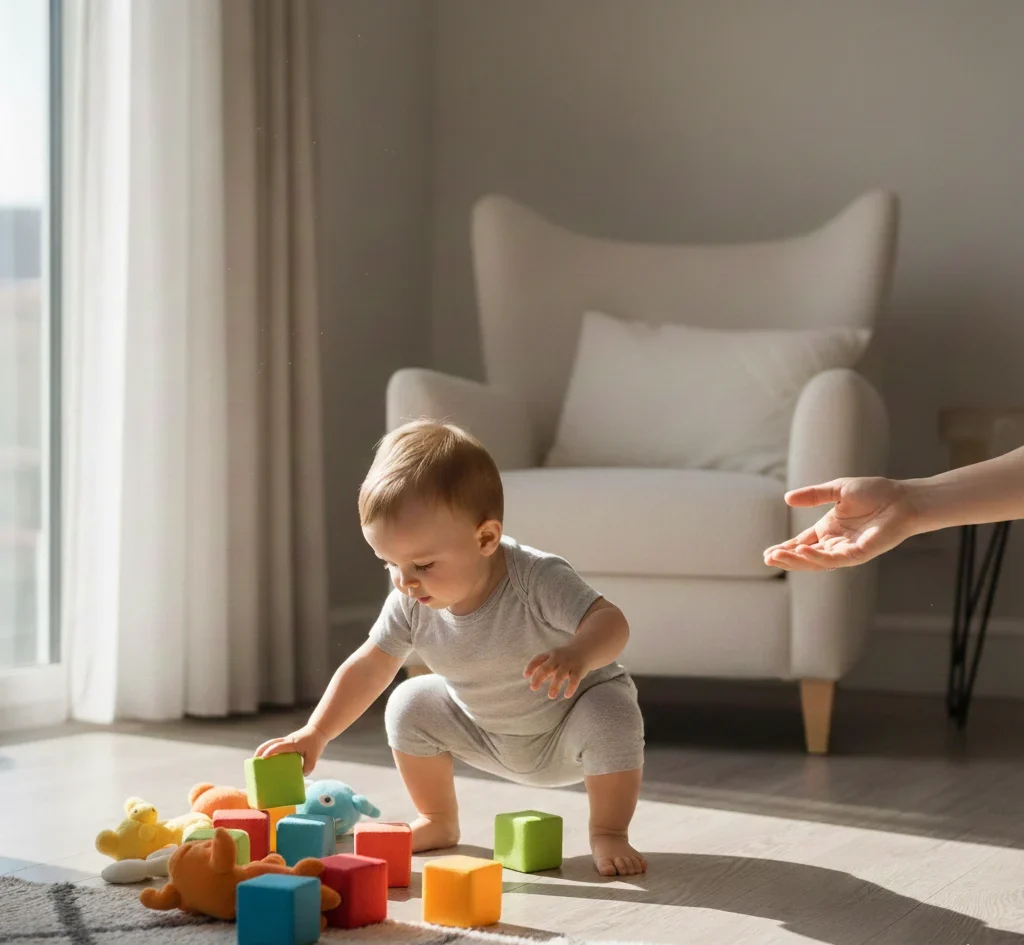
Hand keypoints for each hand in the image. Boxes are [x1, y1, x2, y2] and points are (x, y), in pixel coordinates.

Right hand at [253, 723, 327, 775]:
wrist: (318, 731)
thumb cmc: (315, 743)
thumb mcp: (314, 756)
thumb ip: (308, 766)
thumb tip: (301, 776)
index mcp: (292, 743)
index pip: (278, 746)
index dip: (270, 751)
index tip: (262, 758)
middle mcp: (287, 740)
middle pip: (270, 743)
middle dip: (260, 750)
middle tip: (253, 760)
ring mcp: (285, 740)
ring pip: (270, 743)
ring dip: (262, 750)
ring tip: (255, 760)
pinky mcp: (286, 742)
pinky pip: (274, 745)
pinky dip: (268, 750)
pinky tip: (265, 759)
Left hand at [524, 645, 588, 698]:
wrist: (584, 650)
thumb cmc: (564, 658)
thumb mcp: (552, 659)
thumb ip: (542, 669)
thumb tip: (532, 682)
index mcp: (550, 655)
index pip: (538, 659)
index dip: (531, 666)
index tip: (525, 675)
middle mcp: (558, 658)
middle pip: (546, 667)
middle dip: (539, 677)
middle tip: (533, 688)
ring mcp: (568, 663)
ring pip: (560, 675)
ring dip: (555, 685)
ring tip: (551, 696)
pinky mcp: (579, 670)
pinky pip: (574, 680)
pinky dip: (570, 688)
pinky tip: (567, 695)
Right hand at [763, 476, 916, 571]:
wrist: (902, 498)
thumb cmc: (876, 493)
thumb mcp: (837, 490)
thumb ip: (814, 495)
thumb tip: (787, 498)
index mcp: (829, 529)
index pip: (802, 543)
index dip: (785, 549)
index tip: (767, 553)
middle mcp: (835, 542)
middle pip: (805, 556)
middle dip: (786, 558)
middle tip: (768, 559)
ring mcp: (846, 550)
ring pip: (816, 561)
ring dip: (796, 560)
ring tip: (777, 556)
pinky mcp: (858, 554)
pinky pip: (834, 559)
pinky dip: (816, 556)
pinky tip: (802, 550)